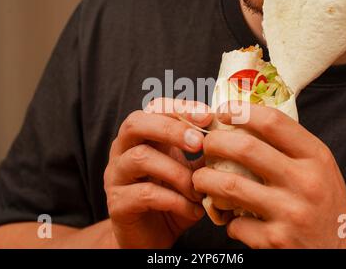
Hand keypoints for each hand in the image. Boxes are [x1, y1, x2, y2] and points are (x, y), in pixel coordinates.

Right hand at [104, 98, 211, 248]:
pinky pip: (144, 193)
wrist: (151, 238)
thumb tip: (229, 134)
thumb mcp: (190, 172)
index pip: (153, 108)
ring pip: (140, 158)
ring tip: (198, 188)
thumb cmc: (173, 198)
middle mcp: (123, 151)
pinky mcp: (117, 203)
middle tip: (200, 142)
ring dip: (177, 171)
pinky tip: (192, 209)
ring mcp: (116, 176)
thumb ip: (202, 154)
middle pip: (136, 123)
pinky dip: (174, 200)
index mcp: (142, 137)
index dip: (179, 108)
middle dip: (171, 129)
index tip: (207, 116)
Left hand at [193, 102, 345, 248]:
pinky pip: (235, 224)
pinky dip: (226, 219)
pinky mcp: (276, 240)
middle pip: (245, 149)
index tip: (223, 113)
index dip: (240, 112)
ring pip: (229, 186)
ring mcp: (290, 212)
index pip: (272, 122)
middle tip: (206, 146)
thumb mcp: (319, 167)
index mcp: (316, 157)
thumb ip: (290, 147)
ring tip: (200, 179)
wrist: (344, 250)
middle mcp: (305, 182)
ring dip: (205, 180)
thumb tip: (245, 123)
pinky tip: (230, 217)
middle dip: (214, 143)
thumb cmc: (326, 203)